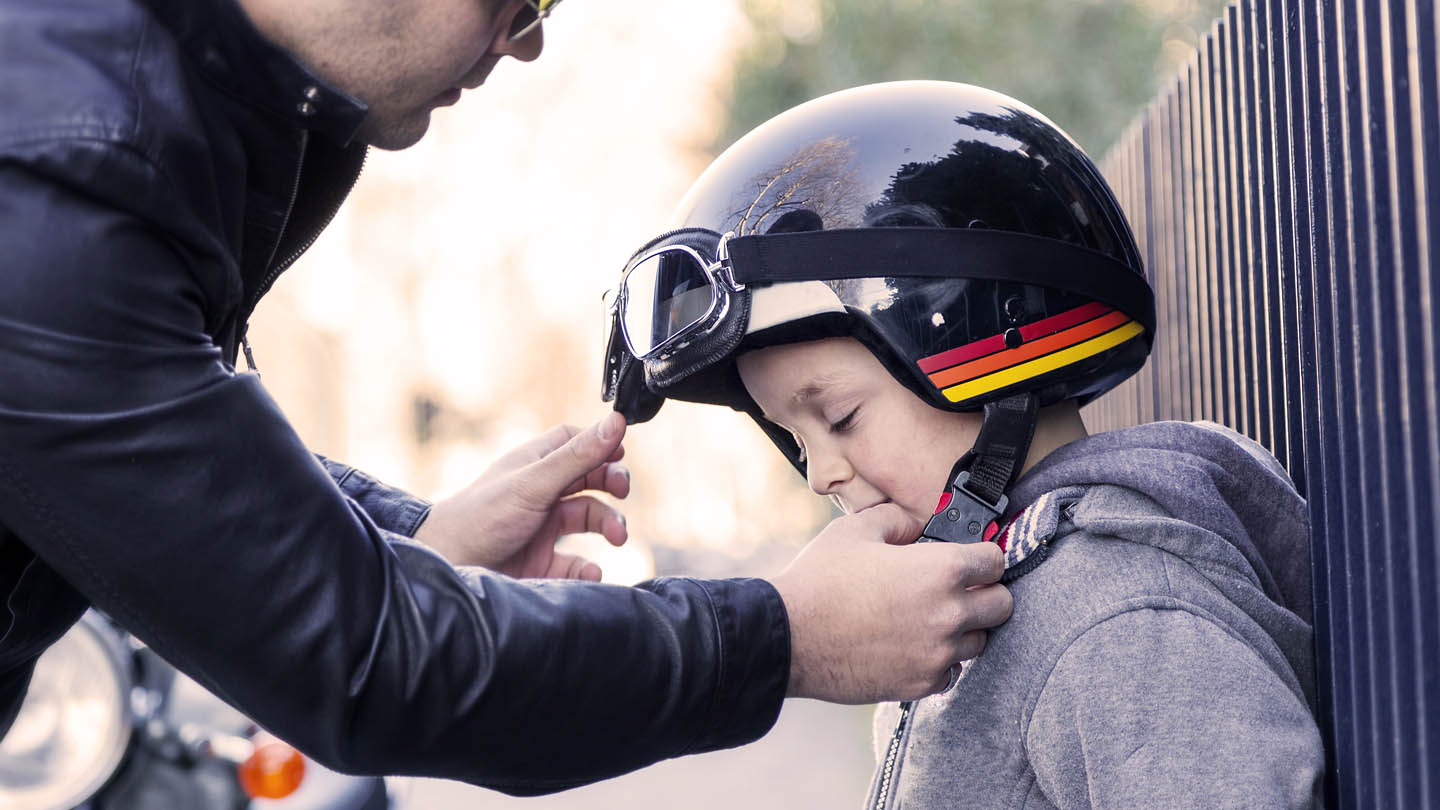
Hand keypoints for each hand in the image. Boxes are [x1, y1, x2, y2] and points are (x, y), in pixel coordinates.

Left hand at [412, 411, 630, 579]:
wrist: (449, 569)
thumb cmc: (482, 518)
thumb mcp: (535, 483)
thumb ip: (578, 456)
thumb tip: (617, 421)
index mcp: (534, 464)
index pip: (574, 441)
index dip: (600, 444)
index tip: (622, 452)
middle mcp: (540, 491)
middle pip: (589, 478)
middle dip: (611, 483)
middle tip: (622, 492)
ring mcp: (542, 526)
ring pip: (589, 518)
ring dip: (609, 524)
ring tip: (617, 536)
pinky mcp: (542, 562)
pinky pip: (577, 562)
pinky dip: (590, 567)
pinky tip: (592, 571)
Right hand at [769, 503, 1012, 702]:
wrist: (788, 637)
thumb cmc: (821, 580)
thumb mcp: (856, 529)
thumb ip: (897, 520)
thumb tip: (914, 525)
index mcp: (941, 568)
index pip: (995, 560)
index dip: (983, 556)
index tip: (971, 559)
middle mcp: (949, 612)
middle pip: (1002, 605)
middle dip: (985, 593)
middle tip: (960, 590)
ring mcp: (937, 653)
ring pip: (980, 642)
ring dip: (964, 629)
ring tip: (932, 619)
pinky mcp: (920, 684)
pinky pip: (951, 672)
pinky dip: (940, 660)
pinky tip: (914, 646)